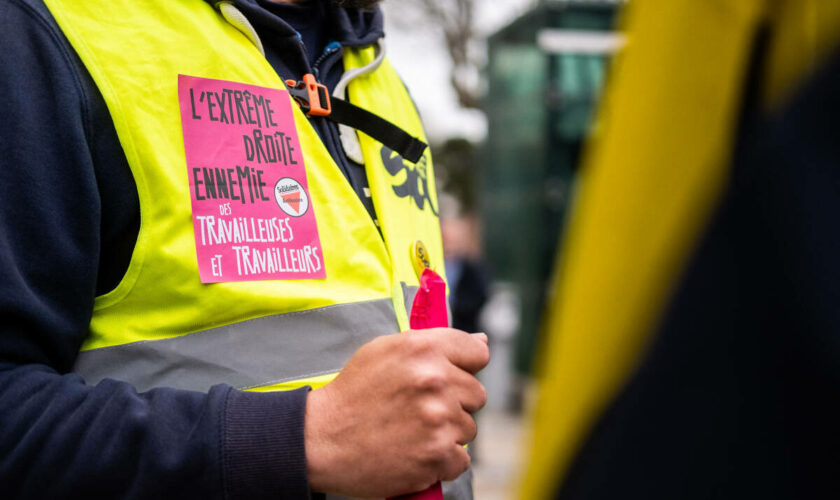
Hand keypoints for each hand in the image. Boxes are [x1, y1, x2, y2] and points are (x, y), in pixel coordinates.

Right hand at [304, 328, 489, 497]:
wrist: (321, 439)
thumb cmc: (353, 393)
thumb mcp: (385, 350)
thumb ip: (434, 343)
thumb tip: (482, 341)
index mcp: (423, 348)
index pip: (477, 352)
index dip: (465, 366)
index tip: (450, 376)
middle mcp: (435, 380)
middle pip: (476, 393)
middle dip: (455, 402)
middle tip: (421, 408)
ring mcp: (438, 420)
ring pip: (469, 428)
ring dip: (447, 433)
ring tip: (413, 430)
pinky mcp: (436, 455)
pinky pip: (461, 460)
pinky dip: (442, 461)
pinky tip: (415, 451)